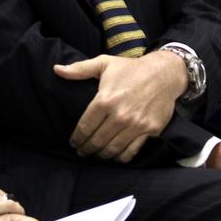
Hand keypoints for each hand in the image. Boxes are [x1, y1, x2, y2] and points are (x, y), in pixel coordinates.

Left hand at [54, 51, 187, 161]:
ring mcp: (136, 125)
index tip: (74, 142)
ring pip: (112, 149)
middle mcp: (119, 115)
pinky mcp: (150, 130)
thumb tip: (56, 69)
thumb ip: (79, 69)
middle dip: (86, 149)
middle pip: (97, 141)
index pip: (85, 127)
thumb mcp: (105, 63)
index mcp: (105, 100)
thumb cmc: (131, 69)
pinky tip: (115, 155)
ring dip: (101, 155)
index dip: (77, 138)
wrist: (164, 73)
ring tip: (96, 154)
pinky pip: (131, 152)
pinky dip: (120, 157)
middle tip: (82, 152)